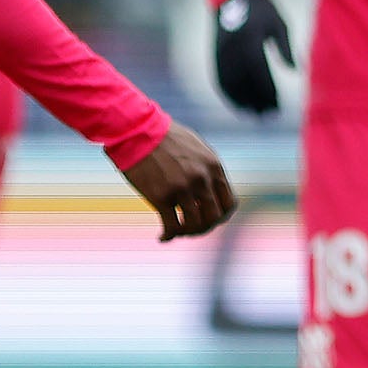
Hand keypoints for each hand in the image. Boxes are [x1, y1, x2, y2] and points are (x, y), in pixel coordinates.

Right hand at [119, 124, 237, 240]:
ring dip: (186, 233)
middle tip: (191, 229)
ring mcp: (183, 188)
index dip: (221, 216)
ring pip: (195, 225)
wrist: (138, 131)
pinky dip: (168, 236)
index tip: (209, 220)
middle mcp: (202, 179)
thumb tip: (210, 188)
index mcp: (214, 167)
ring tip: (176, 232)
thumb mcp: (196, 148)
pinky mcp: (161, 196)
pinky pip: (172, 226)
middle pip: (214, 217)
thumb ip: (206, 168)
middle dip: (204, 228)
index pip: (229, 203)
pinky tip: (162, 237)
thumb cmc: (165, 138)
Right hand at [212, 0, 296, 115]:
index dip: (268, 92)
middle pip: (244, 82)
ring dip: (242, 102)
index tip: (279, 106)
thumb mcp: (279, 24)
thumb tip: (295, 71)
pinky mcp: (214, 55)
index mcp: (250, 39)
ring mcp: (221, 53)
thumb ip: (286, 48)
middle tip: (270, 116)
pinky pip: (220, 79)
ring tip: (256, 115)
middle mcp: (233, 49)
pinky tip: (239, 105)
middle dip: (257, 101)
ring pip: (230, 84)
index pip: (259, 73)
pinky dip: (228, 95)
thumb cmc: (262, 9)